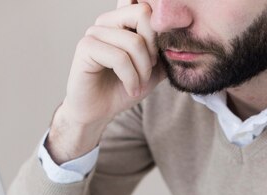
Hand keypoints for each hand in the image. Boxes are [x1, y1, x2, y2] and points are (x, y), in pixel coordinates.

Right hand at [62, 0, 165, 127]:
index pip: (148, 8)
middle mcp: (107, 20)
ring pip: (134, 42)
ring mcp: (94, 32)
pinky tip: (131, 89)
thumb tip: (180, 41)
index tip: (155, 61)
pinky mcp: (86, 48)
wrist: (98, 112)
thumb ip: (164, 53)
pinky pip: (119, 58)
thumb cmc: (121, 89)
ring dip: (142, 71)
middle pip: (143, 15)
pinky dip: (130, 78)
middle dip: (153, 50)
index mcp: (121, 20)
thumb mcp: (152, 71)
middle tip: (149, 73)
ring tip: (138, 86)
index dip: (158, 35)